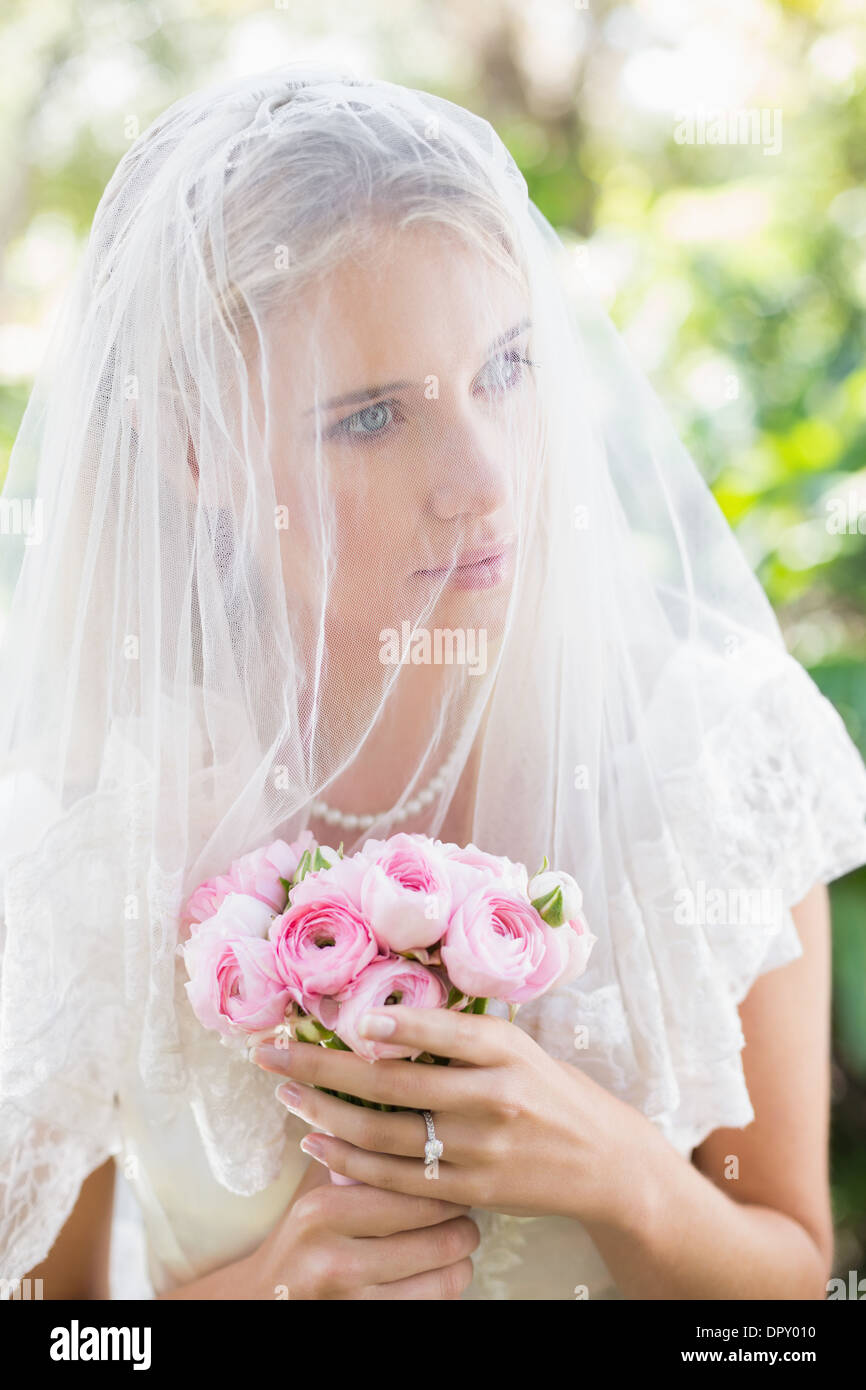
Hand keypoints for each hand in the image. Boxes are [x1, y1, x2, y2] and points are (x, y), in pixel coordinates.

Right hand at [160, 1171, 478, 1299]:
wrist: (262, 1301)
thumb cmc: (301, 1236)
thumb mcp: (316, 1191)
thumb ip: (355, 1154)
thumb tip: (410, 1103)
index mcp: (325, 1211)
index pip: (417, 1191)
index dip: (449, 1183)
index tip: (455, 1175)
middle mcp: (337, 1259)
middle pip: (442, 1236)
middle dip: (464, 1223)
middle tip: (464, 1211)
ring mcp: (353, 1301)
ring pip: (449, 1277)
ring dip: (461, 1259)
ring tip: (456, 1242)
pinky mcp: (367, 1324)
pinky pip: (437, 1305)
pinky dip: (447, 1287)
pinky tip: (438, 1272)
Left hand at [251, 1005, 642, 1223]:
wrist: (603, 1162)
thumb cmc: (550, 1092)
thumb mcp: (518, 1049)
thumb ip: (460, 1036)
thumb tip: (380, 1020)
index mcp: (507, 1051)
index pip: (446, 1031)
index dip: (398, 1025)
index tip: (353, 1019)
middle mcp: (494, 1097)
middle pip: (396, 1082)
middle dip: (324, 1067)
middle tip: (274, 1054)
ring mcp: (481, 1149)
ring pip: (387, 1134)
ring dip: (327, 1115)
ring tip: (287, 1097)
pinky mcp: (471, 1190)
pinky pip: (398, 1177)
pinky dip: (352, 1162)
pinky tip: (317, 1147)